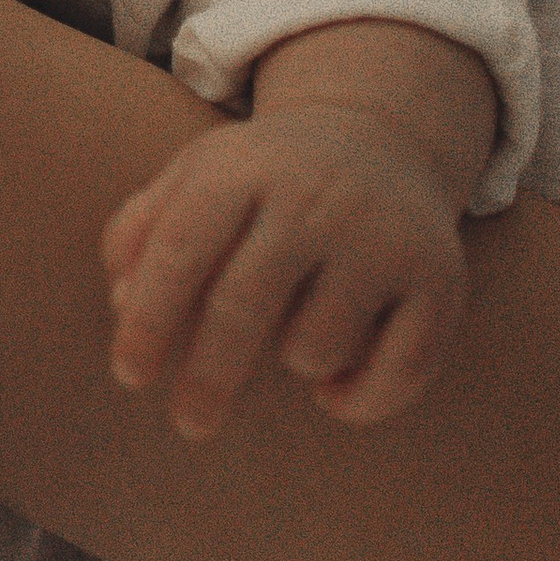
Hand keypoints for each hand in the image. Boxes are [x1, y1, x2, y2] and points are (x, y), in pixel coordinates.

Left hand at [101, 103, 471, 438]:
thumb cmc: (264, 181)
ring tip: (294, 335)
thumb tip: (121, 302)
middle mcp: (314, 196)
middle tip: (189, 423)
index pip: (181, 249)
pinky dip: (357, 401)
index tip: (131, 377)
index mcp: (242, 169)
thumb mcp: (196, 179)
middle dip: (208, 377)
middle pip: (243, 304)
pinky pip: (394, 373)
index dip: (148, 320)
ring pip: (315, 346)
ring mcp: (381, 237)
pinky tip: (332, 390)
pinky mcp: (438, 278)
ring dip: (293, 363)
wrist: (380, 137)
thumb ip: (141, 231)